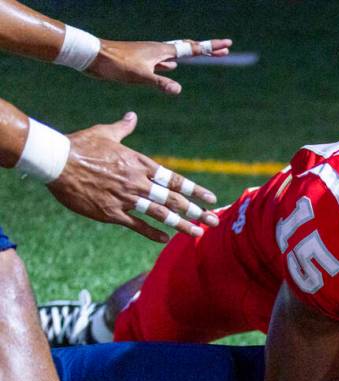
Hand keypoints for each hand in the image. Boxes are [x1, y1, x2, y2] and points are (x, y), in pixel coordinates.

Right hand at [48, 112, 218, 241]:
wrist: (56, 160)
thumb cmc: (79, 145)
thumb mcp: (105, 133)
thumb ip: (123, 128)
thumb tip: (132, 116)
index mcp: (139, 164)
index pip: (174, 180)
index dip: (194, 190)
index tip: (210, 198)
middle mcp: (138, 182)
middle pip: (173, 199)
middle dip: (196, 211)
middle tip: (215, 220)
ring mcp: (126, 198)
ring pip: (160, 214)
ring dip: (181, 224)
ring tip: (198, 233)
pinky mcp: (112, 212)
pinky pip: (137, 225)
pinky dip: (152, 232)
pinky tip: (166, 239)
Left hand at [88, 38, 231, 95]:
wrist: (93, 57)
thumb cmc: (116, 64)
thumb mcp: (140, 76)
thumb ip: (160, 82)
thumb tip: (178, 89)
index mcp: (162, 51)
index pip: (192, 49)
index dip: (211, 48)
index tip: (227, 46)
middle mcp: (158, 50)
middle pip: (188, 48)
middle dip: (207, 49)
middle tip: (225, 50)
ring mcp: (150, 54)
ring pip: (177, 54)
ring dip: (191, 55)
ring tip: (203, 55)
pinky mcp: (142, 60)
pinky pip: (163, 61)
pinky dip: (172, 64)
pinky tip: (172, 67)